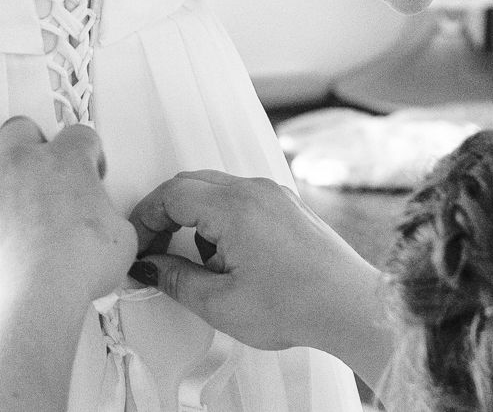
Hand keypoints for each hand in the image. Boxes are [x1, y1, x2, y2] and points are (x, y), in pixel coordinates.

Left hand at [0, 117, 136, 312]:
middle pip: (21, 128)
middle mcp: (25, 163)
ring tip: (20, 199)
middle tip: (48, 172)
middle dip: (34, 142)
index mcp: (66, 160)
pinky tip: (4, 231)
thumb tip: (104, 226)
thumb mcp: (121, 239)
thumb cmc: (79, 262)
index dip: (90, 153)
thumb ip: (110, 218)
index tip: (93, 173)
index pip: (81, 135)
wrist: (33, 290)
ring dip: (4, 170)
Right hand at [127, 170, 396, 387]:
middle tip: (156, 248)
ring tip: (205, 264)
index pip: (171, 195)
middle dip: (166, 214)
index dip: (146, 218)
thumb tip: (150, 267)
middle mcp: (254, 190)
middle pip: (190, 184)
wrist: (353, 309)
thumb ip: (176, 280)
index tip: (139, 243)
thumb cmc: (300, 305)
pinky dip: (223, 220)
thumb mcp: (221, 303)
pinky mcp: (288, 206)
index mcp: (233, 207)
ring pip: (216, 190)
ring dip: (196, 218)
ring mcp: (274, 195)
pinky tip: (233, 259)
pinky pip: (241, 198)